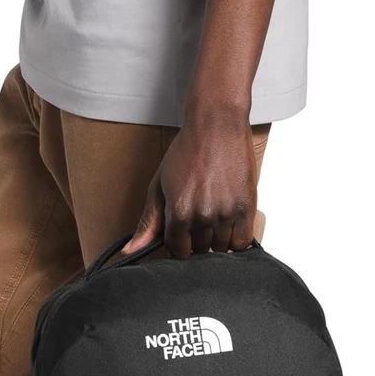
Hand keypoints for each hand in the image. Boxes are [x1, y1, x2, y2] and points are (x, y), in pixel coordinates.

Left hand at [123, 114, 257, 258]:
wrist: (216, 124)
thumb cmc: (186, 151)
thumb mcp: (159, 186)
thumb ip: (148, 223)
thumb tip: (129, 251)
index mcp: (179, 213)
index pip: (177, 250)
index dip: (179, 244)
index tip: (182, 235)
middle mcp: (203, 216)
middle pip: (199, 250)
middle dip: (197, 242)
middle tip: (199, 222)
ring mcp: (226, 213)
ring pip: (220, 248)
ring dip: (217, 241)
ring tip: (214, 220)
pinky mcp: (247, 207)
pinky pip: (242, 242)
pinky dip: (236, 240)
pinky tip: (230, 227)